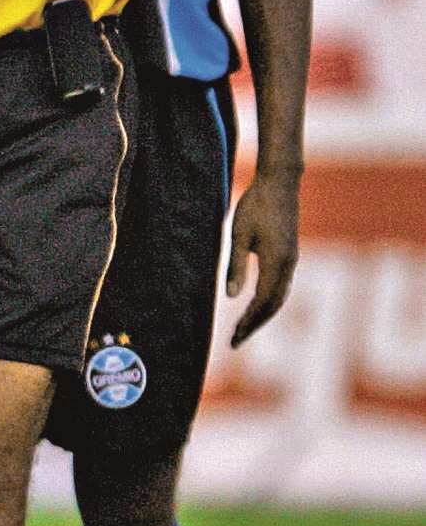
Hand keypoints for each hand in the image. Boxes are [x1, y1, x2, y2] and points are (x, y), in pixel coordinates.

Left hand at [225, 167, 300, 343]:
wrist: (280, 183)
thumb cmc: (255, 206)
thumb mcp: (238, 235)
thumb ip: (236, 266)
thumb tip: (232, 298)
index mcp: (277, 261)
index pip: (264, 301)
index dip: (250, 321)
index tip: (234, 338)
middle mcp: (289, 264)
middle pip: (274, 304)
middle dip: (255, 324)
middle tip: (235, 341)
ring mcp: (292, 259)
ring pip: (280, 296)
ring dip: (262, 315)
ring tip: (243, 329)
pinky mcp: (289, 254)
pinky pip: (282, 285)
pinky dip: (269, 301)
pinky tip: (256, 307)